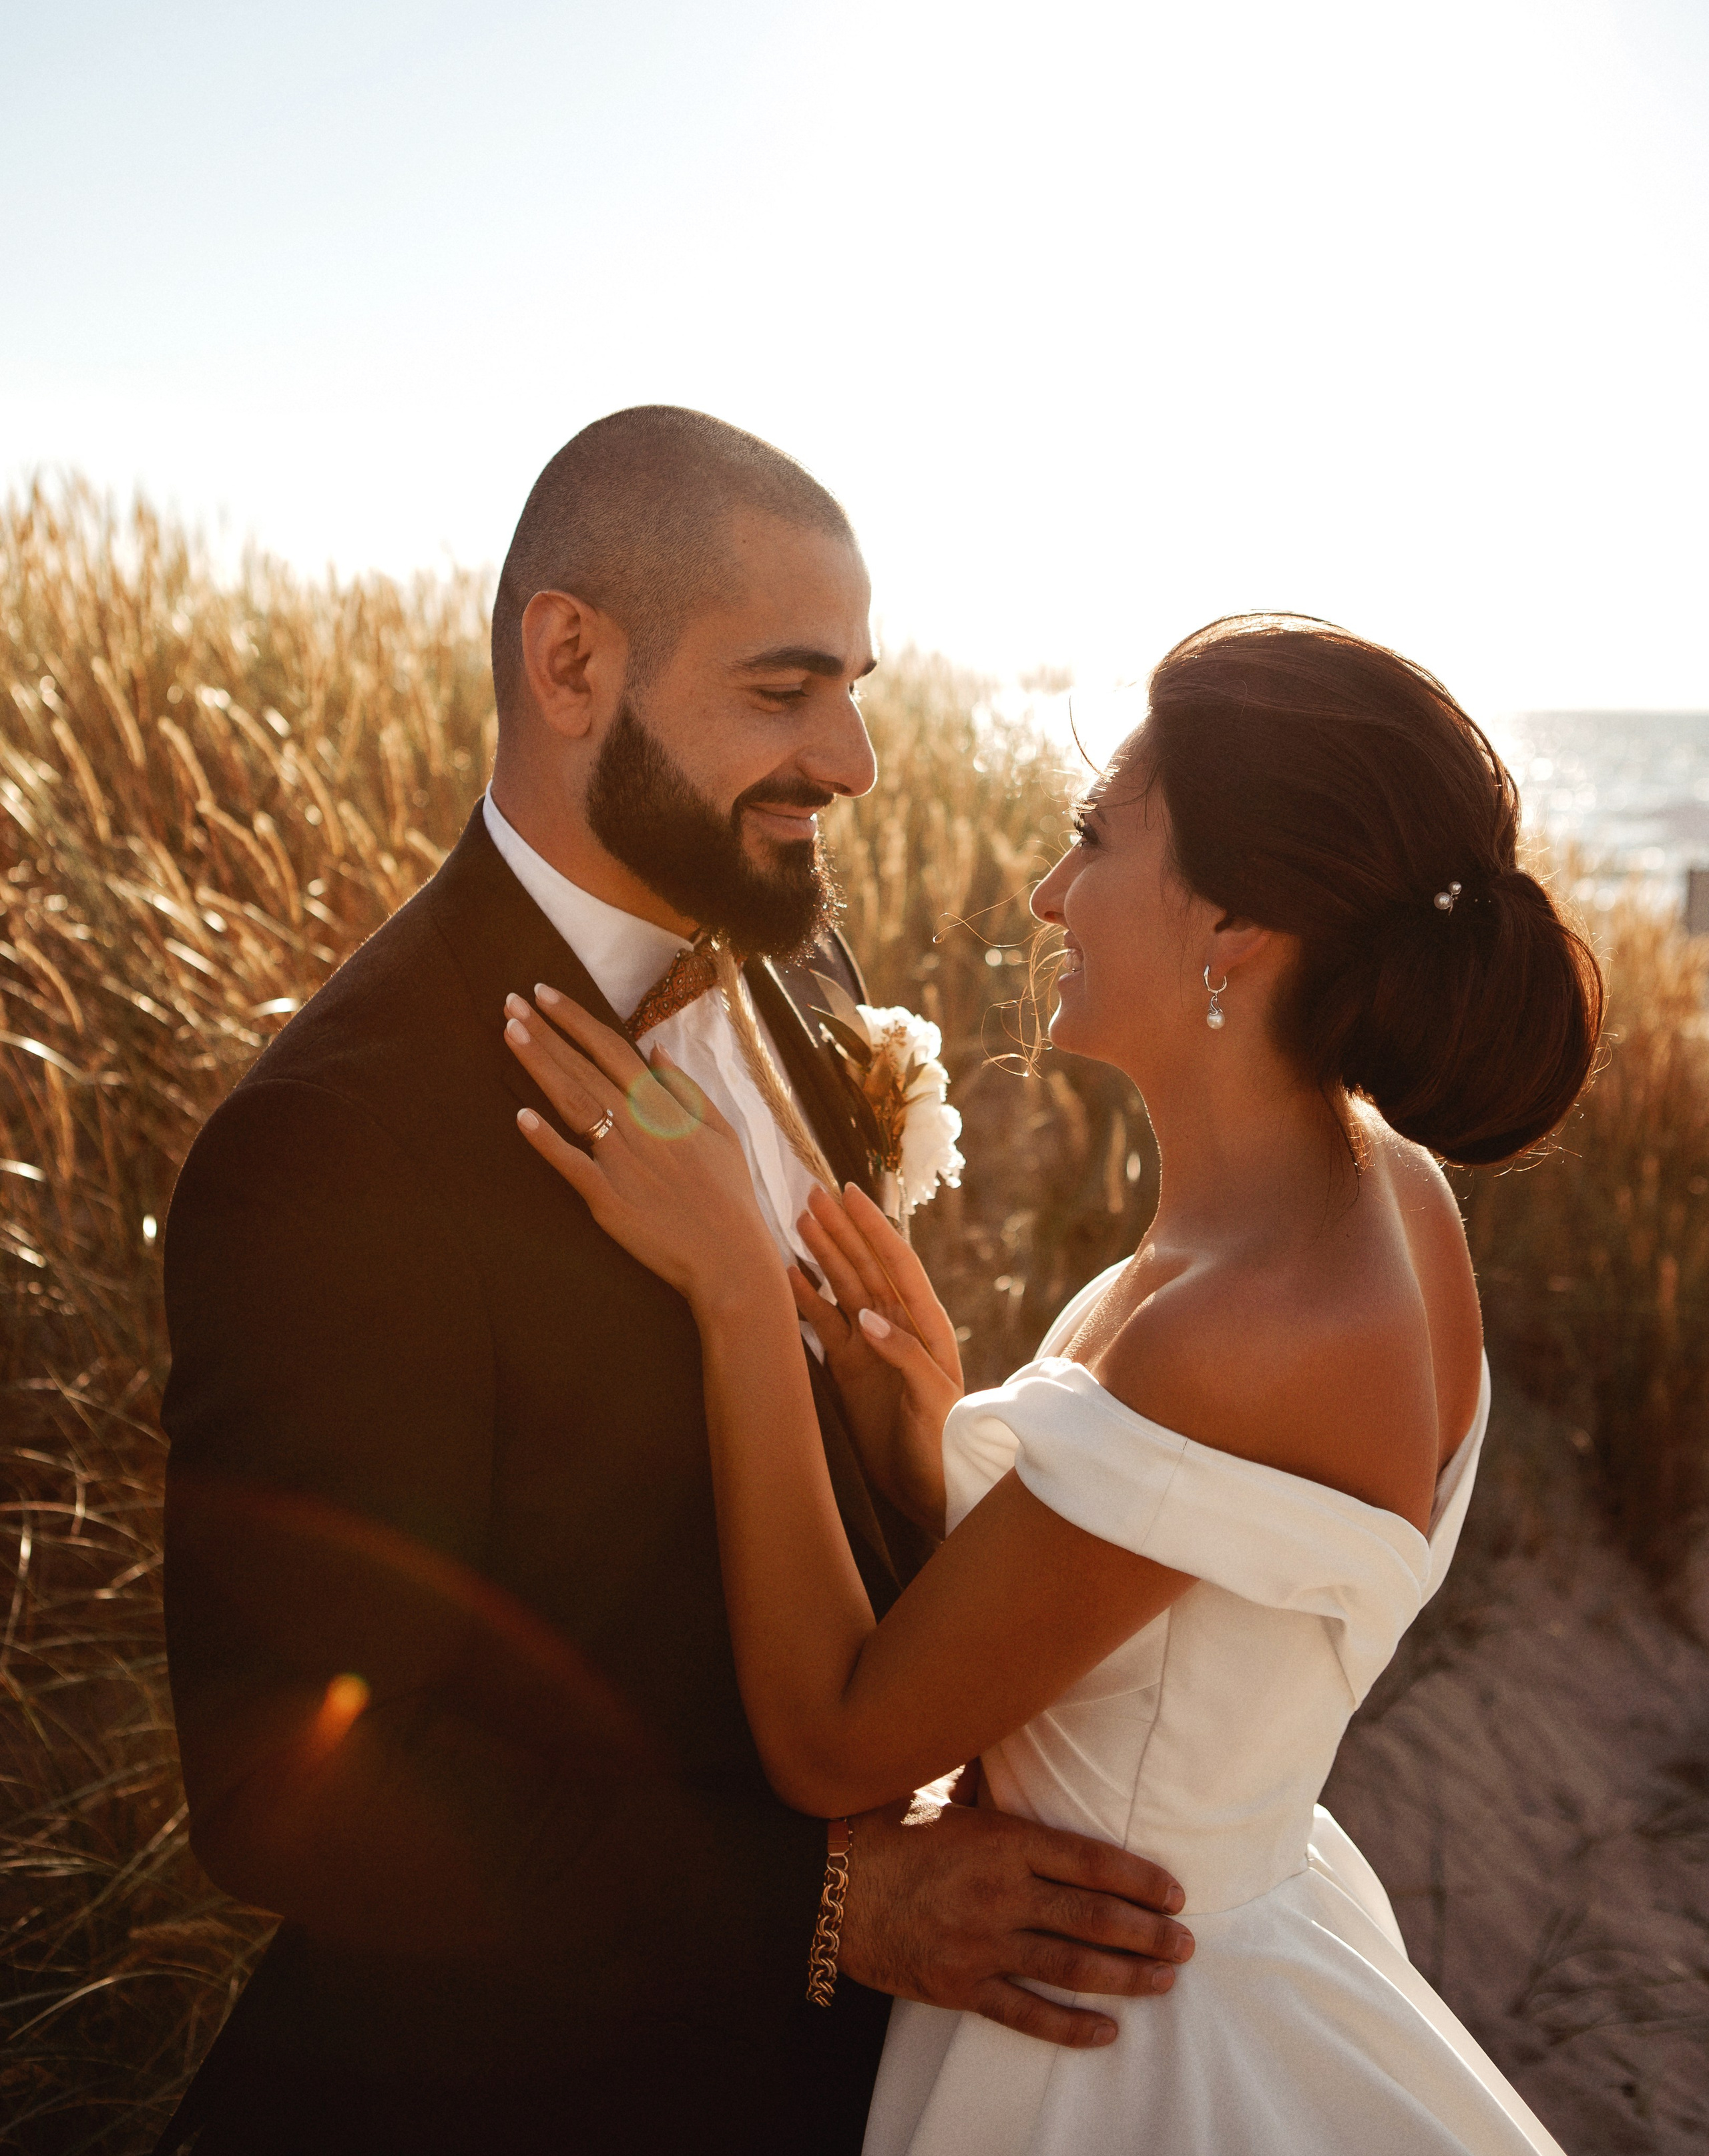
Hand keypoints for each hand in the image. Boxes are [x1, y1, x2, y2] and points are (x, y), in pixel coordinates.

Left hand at [503, 986, 777, 1309]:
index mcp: (663, 1106)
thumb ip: (686, 1089)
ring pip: (573, 1103)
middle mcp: (638, 1125)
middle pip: (583, 1067)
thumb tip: (656, 1050)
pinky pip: (572, 1164)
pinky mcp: (607, 1198)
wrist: (730, 1258)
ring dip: (540, 1066)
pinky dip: (547, 1141)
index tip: (544, 993)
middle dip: (545, 1031)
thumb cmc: (729, 1197)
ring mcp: (621, 1160)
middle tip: (509, 1001)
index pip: (611, 1048)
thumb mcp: (722, 1132)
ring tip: (510, 1034)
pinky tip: (521, 1116)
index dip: (575, 1019)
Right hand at [788, 1184, 962, 1534]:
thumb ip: (904, 1355)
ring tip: (798, 1222)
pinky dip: (804, 1298)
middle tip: (811, 1194)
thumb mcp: (932, 1398)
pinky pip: (823, 1323)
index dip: (872, 1227)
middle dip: (841, 1229)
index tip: (849, 1193)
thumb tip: (866, 1317)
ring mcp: (869, 1344)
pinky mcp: (848, 1367)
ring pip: (842, 1287)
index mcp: (925, 1324)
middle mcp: (896, 1325)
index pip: (896, 1263)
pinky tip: (785, 1275)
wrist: (930, 1486)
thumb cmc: (943, 1441)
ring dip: (821, 1254)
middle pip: (864, 1266)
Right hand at [837, 1798, 1193, 2046]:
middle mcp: (1001, 1895)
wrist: (824, 1887)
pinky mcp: (960, 1986)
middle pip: (1093, 1918)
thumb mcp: (939, 1792)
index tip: (1174, 1893)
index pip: (1089, 1861)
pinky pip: (1025, 2013)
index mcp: (1001, 1842)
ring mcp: (982, 1945)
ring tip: (1164, 1980)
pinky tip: (1106, 2032)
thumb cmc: (882, 1829)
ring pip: (1070, 1966)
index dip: (1138, 1879)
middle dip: (1148, 1933)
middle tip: (1186, 1944)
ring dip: (1125, 1976)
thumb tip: (1016, 1731)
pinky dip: (1069, 2027)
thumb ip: (986, 1778)